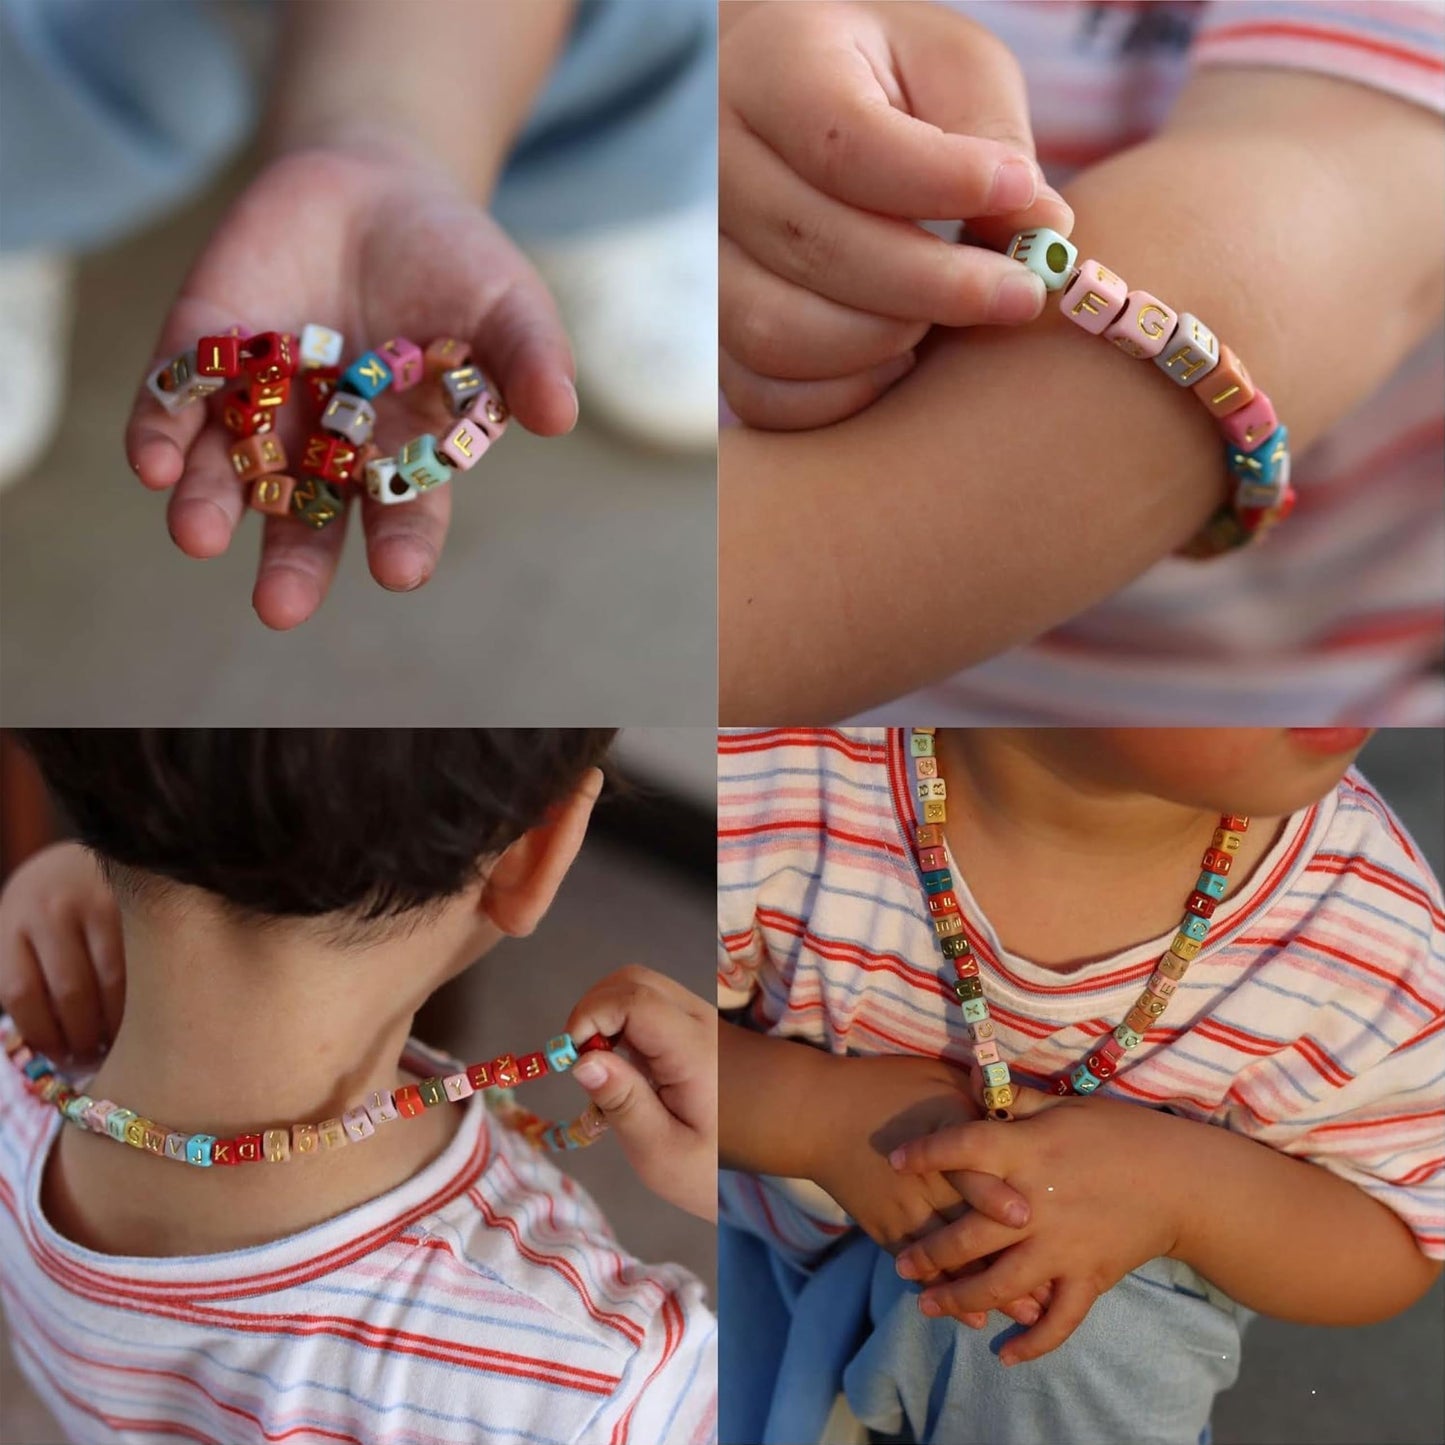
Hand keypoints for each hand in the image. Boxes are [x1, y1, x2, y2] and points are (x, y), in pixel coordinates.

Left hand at [0, 843, 124, 1064]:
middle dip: (84, 1036)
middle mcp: (51, 908)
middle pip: (70, 992)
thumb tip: (48, 1046)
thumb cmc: (57, 904)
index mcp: (11, 922)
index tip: (59, 1057)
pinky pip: (145, 964)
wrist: (102, 846)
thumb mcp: (22, 930)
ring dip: (118, 1023)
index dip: (41, 1034)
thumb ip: (25, 976)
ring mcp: (98, 902)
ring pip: (112, 982)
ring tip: (121, 1041)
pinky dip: (145, 996)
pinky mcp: (141, 902)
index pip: (20, 993)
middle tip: (95, 1057)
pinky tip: (144, 1011)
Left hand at [126, 143, 576, 629]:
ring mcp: (263, 404)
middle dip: (294, 563)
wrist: (372, 184)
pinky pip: (173, 404)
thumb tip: (559, 415)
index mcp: (405, 451)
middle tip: (280, 607)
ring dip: (210, 508)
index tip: (398, 570)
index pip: (404, 512)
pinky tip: (155, 461)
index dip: (402, 542)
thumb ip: (528, 356)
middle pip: (307, 521)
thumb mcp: (506, 301)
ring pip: (228, 476)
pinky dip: (160, 434)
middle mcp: (328, 448)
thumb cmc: (455, 261)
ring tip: (200, 536)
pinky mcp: (205, 352)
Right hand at [565, 966, 716, 1221]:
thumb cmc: (718, 1166)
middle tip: (580, 1062)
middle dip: (592, 1011)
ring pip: (639, 986)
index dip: (589, 1016)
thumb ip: (624, 1104)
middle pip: (632, 981)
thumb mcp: (664, 1154)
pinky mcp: (695, 1027)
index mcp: (693, 1049)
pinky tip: (622, 1068)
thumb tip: (582, 1060)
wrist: (781, 1151)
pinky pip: (649, 1004)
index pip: (632, 999)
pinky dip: (621, 1023)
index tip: (570, 1058)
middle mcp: (699, 1021)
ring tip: (600, 1069)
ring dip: (605, 1016)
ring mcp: (700, 1019)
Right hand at [719, 1, 1072, 429]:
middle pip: (815, 246)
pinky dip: (837, 394)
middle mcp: (713, 161)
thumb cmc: (884, 84)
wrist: (789, 113)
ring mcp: (699, 253)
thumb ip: (994, 134)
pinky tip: (895, 362)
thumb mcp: (951, 67)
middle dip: (932, 286)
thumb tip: (1041, 230)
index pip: (845, 144)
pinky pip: (757, 390)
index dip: (940, 183)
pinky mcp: (710, 326)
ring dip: (881, 344)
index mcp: (774, 64)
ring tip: (946, 325)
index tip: (1020, 194)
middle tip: (1016, 295)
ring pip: (776, 329)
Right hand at [808, 1053, 1050, 1329]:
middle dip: (1007, 1257)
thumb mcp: (934, 1079)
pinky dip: (947, 1292)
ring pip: (947, 1256)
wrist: (819, 1114)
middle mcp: (923, 1182)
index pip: (968, 1168)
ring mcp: (903, 1210)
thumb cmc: (884, 1087)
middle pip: (966, 1224)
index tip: (1026, 1216)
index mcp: (940, 1139)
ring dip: (986, 1286)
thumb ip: (977, 1097)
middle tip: (1050, 1287)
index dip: (994, 1193)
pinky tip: (974, 1316)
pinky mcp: (886, 1229)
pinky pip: (919, 1268)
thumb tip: (1022, 1108)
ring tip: (1027, 1313)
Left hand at [890, 1083, 1189, 1363]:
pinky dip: (1030, 1342)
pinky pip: (1056, 1321)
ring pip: (999, 1284)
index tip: (894, 1161)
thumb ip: (1014, 1100)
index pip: (963, 1150)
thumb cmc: (1119, 1133)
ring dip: (959, 1299)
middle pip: (968, 1234)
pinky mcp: (1087, 1279)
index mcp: (1027, 1153)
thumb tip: (972, 1076)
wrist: (1180, 1180)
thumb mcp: (1065, 1106)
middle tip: (899, 1264)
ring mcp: (1060, 1248)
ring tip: (927, 1306)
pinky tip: (1004, 1354)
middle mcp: (1034, 1205)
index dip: (925, 1153)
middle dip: (928, 1253)